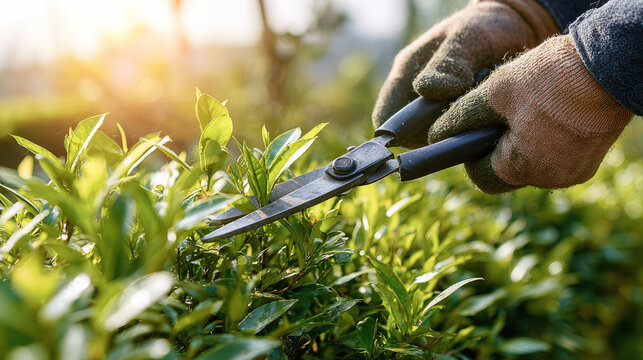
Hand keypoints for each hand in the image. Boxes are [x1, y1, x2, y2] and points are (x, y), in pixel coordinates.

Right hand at [372, 0, 557, 147]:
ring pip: (431, 137)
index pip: (386, 120)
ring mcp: (432, 105)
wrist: (513, 27)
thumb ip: (450, 63)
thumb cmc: (488, 27)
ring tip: (482, 117)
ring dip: (454, 134)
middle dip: (436, 136)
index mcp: (406, 74)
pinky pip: (451, 135)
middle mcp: (414, 93)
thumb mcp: (470, 38)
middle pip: (409, 134)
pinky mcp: (451, 114)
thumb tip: (431, 93)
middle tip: (469, 123)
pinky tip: (486, 121)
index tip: (436, 135)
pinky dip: (467, 133)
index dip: (402, 135)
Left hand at [428, 34, 633, 193]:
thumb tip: (437, 134)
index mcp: (522, 168)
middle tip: (497, 116)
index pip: (481, 178)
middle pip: (506, 172)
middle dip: (495, 146)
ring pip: (531, 163)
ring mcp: (573, 171)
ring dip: (519, 142)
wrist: (611, 65)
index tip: (469, 132)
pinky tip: (545, 113)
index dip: (468, 156)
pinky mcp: (588, 159)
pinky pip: (554, 156)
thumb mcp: (495, 92)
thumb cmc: (551, 78)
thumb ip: (462, 117)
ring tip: (524, 110)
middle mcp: (550, 179)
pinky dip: (543, 140)